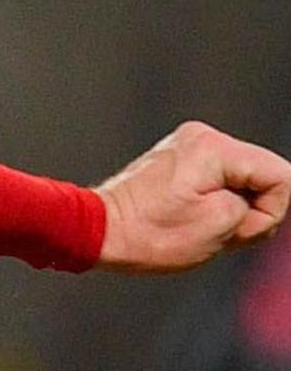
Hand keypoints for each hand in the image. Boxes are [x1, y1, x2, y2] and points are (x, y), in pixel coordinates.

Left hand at [95, 121, 290, 272]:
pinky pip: (221, 181)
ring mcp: (188, 144)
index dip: (269, 211)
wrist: (98, 231)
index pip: (281, 176)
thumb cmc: (151, 234)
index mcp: (214, 148)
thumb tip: (265, 199)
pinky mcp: (180, 158)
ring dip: (230, 208)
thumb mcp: (222, 227)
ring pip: (243, 181)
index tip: (234, 228)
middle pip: (262, 175)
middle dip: (249, 208)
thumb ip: (260, 208)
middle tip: (210, 229)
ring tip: (194, 223)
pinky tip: (187, 214)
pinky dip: (214, 202)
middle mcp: (202, 136)